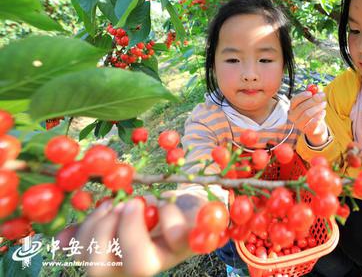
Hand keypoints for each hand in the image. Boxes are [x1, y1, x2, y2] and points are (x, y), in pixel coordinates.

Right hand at [57, 191, 206, 276]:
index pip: (90, 267)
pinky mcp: (189, 244)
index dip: (87, 239)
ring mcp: (164, 260)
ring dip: (131, 225)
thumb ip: (92, 227)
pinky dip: (166, 210)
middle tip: (118, 205)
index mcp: (119, 261)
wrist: (191, 205)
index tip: (103, 207)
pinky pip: (174, 233)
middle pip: (102, 273)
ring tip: (138, 201)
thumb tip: (60, 241)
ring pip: (139, 265)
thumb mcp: (120, 215)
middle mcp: (139, 266)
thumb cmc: (152, 211)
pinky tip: (166, 202)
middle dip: (102, 233)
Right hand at [289, 90, 327, 146]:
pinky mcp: (306, 131)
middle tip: (322, 95)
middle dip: (313, 100)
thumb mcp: (313, 102)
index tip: (311, 93)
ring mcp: (299, 125)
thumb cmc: (313, 112)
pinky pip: (312, 124)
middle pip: (301, 107)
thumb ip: (314, 94)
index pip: (294, 101)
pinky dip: (319, 117)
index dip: (302, 96)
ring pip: (307, 114)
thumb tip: (316, 87)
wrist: (317, 127)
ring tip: (324, 104)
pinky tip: (323, 112)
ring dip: (317, 107)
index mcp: (292, 108)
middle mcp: (293, 117)